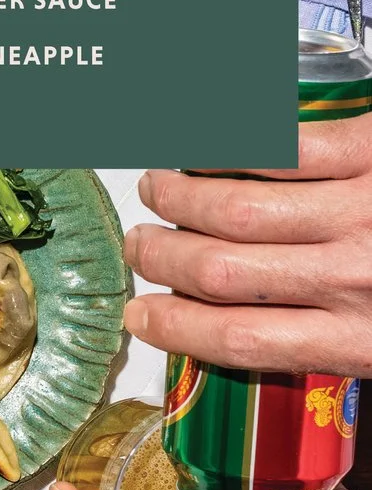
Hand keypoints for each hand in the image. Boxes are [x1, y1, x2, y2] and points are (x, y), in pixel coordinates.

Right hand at [129, 118, 371, 376]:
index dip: (173, 327)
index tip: (140, 316)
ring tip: (156, 190)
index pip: (239, 340)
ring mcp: (361, 212)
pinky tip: (199, 153)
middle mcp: (355, 279)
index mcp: (366, 341)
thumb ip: (335, 340)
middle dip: (158, 257)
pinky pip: (274, 148)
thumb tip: (240, 328)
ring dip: (176, 198)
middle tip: (140, 246)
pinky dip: (221, 149)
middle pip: (218, 272)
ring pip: (232, 209)